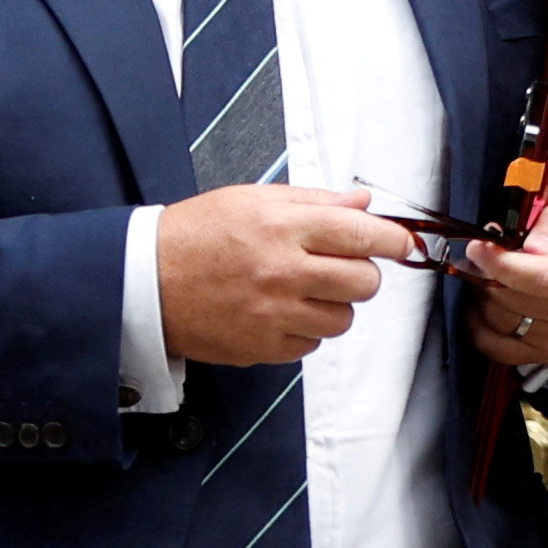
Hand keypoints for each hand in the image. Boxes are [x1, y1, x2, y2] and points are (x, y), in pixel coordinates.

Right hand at [160, 182, 413, 364]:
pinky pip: (312, 344)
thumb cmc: (197, 235)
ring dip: (333, 305)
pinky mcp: (264, 347)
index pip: (362, 235)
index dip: (393, 240)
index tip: (401, 243)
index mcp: (283, 228)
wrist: (146, 281)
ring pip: (343, 319)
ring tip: (302, 290)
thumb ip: (313, 202)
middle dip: (361, 274)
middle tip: (340, 266)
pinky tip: (279, 311)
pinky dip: (305, 330)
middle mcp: (283, 273)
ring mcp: (275, 315)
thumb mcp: (252, 200)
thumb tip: (362, 204)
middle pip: (364, 283)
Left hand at [461, 189, 547, 373]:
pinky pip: (493, 346)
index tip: (479, 248)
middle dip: (487, 274)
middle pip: (513, 298)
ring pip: (498, 320)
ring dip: (483, 295)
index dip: (502, 264)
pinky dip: (479, 323)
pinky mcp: (544, 355)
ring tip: (491, 275)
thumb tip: (533, 247)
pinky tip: (486, 302)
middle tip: (485, 255)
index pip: (542, 278)